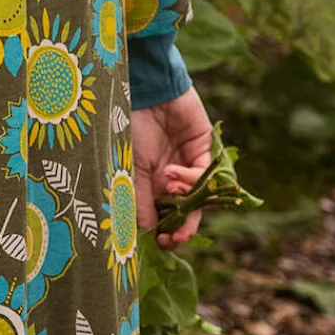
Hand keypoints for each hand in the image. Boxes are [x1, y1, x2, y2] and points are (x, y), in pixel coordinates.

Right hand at [132, 85, 212, 251]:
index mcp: (151, 183)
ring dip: (186, 198)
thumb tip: (147, 235)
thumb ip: (140, 202)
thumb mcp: (128, 170)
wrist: (142, 91)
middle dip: (183, 226)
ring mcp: (189, 163)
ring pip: (200, 196)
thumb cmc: (127, 126)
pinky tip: (173, 172)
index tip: (162, 243)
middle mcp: (172, 177)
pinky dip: (192, 179)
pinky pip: (206, 175)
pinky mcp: (205, 149)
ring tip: (168, 186)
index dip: (166, 232)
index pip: (164, 216)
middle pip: (186, 211)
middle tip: (175, 237)